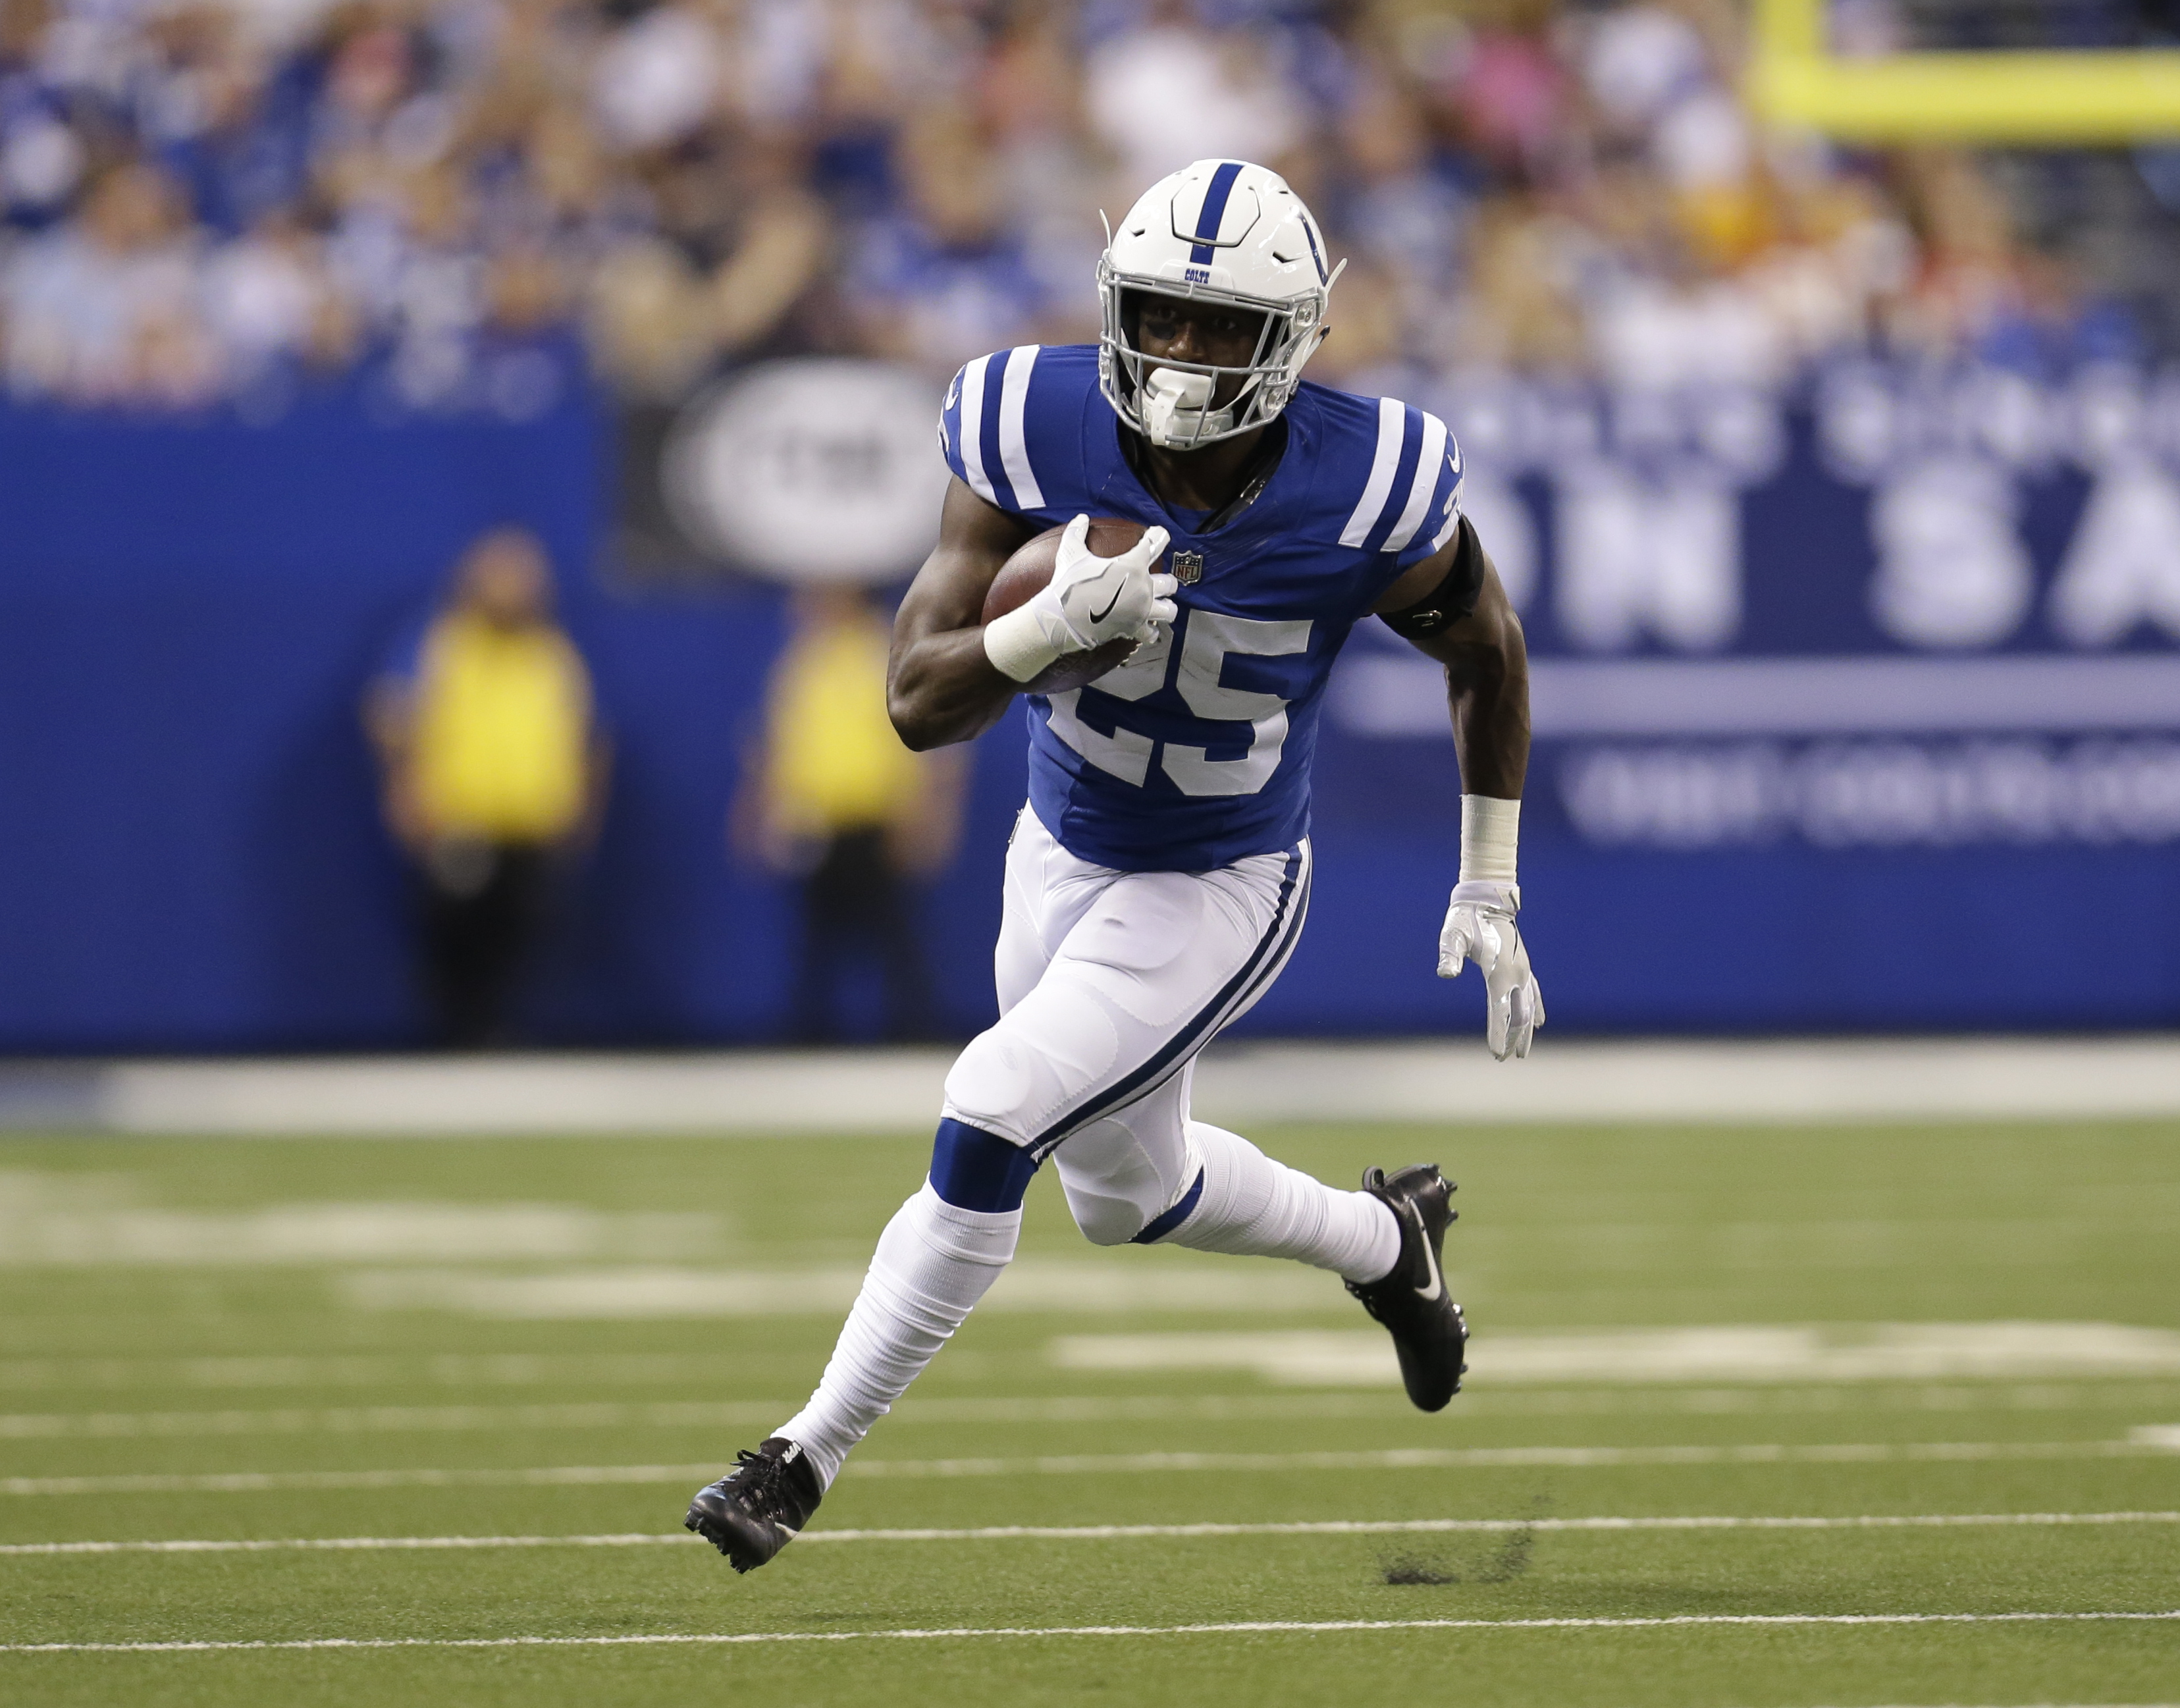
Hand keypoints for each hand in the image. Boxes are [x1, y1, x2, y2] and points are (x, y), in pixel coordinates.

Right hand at [1044, 515, 1177, 649]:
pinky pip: (1152, 632)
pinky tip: (1147, 628)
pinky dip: (1151, 631)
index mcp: (1132, 564)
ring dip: (1166, 606)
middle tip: (1158, 581)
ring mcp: (1141, 610)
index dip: (1158, 534)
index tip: (1158, 533)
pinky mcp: (1134, 628)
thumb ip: (1077, 532)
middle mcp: (1143, 587)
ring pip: (1169, 610)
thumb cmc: (1068, 584)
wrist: (1062, 618)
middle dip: (1166, 581)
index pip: (1155, 542)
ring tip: (1160, 605)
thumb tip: (1080, 517)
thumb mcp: (1070, 554)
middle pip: (1171, 583)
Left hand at [1438, 880, 1542, 1059]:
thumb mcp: (1452, 935)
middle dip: (1513, 1038)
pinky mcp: (1523, 965)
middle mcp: (1516, 974)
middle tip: (1503, 1059)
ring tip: (1522, 1052)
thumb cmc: (1465, 919)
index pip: (1500, 1011)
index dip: (1499, 1034)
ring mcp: (1522, 969)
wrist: (1487, 899)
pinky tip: (1540, 1021)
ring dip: (1526, 1030)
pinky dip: (1536, 1008)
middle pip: (1519, 1014)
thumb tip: (1445, 973)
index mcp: (1499, 972)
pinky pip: (1534, 992)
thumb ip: (1449, 955)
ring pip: (1529, 1007)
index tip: (1496, 1054)